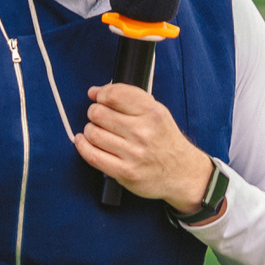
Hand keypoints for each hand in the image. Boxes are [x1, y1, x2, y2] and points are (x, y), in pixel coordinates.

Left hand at [77, 84, 214, 215]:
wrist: (182, 172)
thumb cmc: (165, 141)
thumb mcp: (157, 112)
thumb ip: (129, 98)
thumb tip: (95, 91)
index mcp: (152, 112)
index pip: (114, 95)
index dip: (101, 94)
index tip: (99, 98)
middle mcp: (143, 132)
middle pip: (98, 113)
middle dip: (94, 112)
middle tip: (99, 117)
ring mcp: (133, 153)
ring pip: (93, 133)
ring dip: (90, 130)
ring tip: (97, 131)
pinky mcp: (125, 172)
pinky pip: (92, 156)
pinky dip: (83, 146)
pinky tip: (84, 142)